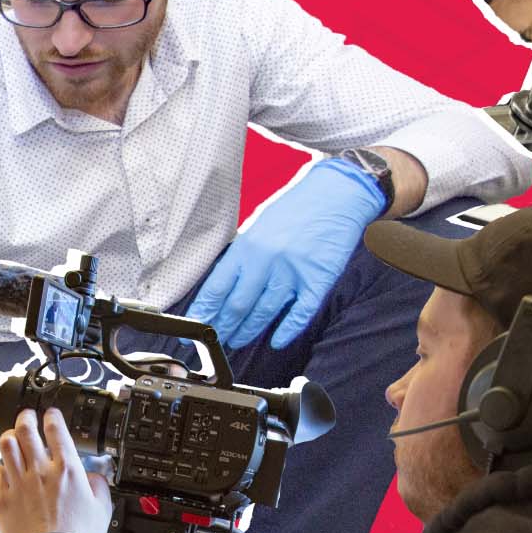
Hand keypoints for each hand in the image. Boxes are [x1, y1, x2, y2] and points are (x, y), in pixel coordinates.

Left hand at [0, 409, 111, 532]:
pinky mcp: (1, 499)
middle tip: (27, 417)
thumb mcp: (103, 508)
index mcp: (66, 470)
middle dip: (26, 417)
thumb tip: (94, 476)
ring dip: (9, 437)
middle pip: (26, 429)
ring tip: (12, 438)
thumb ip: (99, 485)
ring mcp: (18, 483)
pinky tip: (2, 470)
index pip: (55, 429)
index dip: (52, 416)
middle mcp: (40, 471)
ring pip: (6, 445)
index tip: (50, 415)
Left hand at [185, 157, 386, 348]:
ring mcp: (292, 273)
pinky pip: (299, 314)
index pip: (216, 288)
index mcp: (247, 245)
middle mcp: (266, 260)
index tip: (193, 330)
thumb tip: (223, 286)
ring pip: (264, 312)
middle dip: (222, 328)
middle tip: (213, 342)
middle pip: (237, 305)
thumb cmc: (295, 207)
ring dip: (248, 331)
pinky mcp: (317, 281)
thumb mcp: (259, 225)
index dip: (203, 314)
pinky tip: (277, 342)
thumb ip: (242, 255)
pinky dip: (287, 331)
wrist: (338, 191)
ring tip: (237, 340)